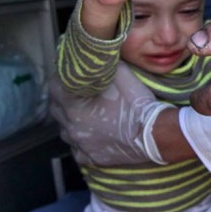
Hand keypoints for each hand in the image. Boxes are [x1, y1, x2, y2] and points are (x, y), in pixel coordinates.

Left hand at [49, 62, 172, 165]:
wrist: (156, 135)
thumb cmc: (138, 104)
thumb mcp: (123, 75)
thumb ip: (105, 64)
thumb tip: (100, 53)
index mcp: (74, 107)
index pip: (54, 87)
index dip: (60, 77)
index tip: (67, 72)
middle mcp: (72, 128)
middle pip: (56, 109)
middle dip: (62, 98)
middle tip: (74, 90)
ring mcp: (81, 145)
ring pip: (65, 130)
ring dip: (70, 120)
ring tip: (83, 112)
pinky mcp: (92, 158)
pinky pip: (78, 149)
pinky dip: (82, 140)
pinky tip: (91, 134)